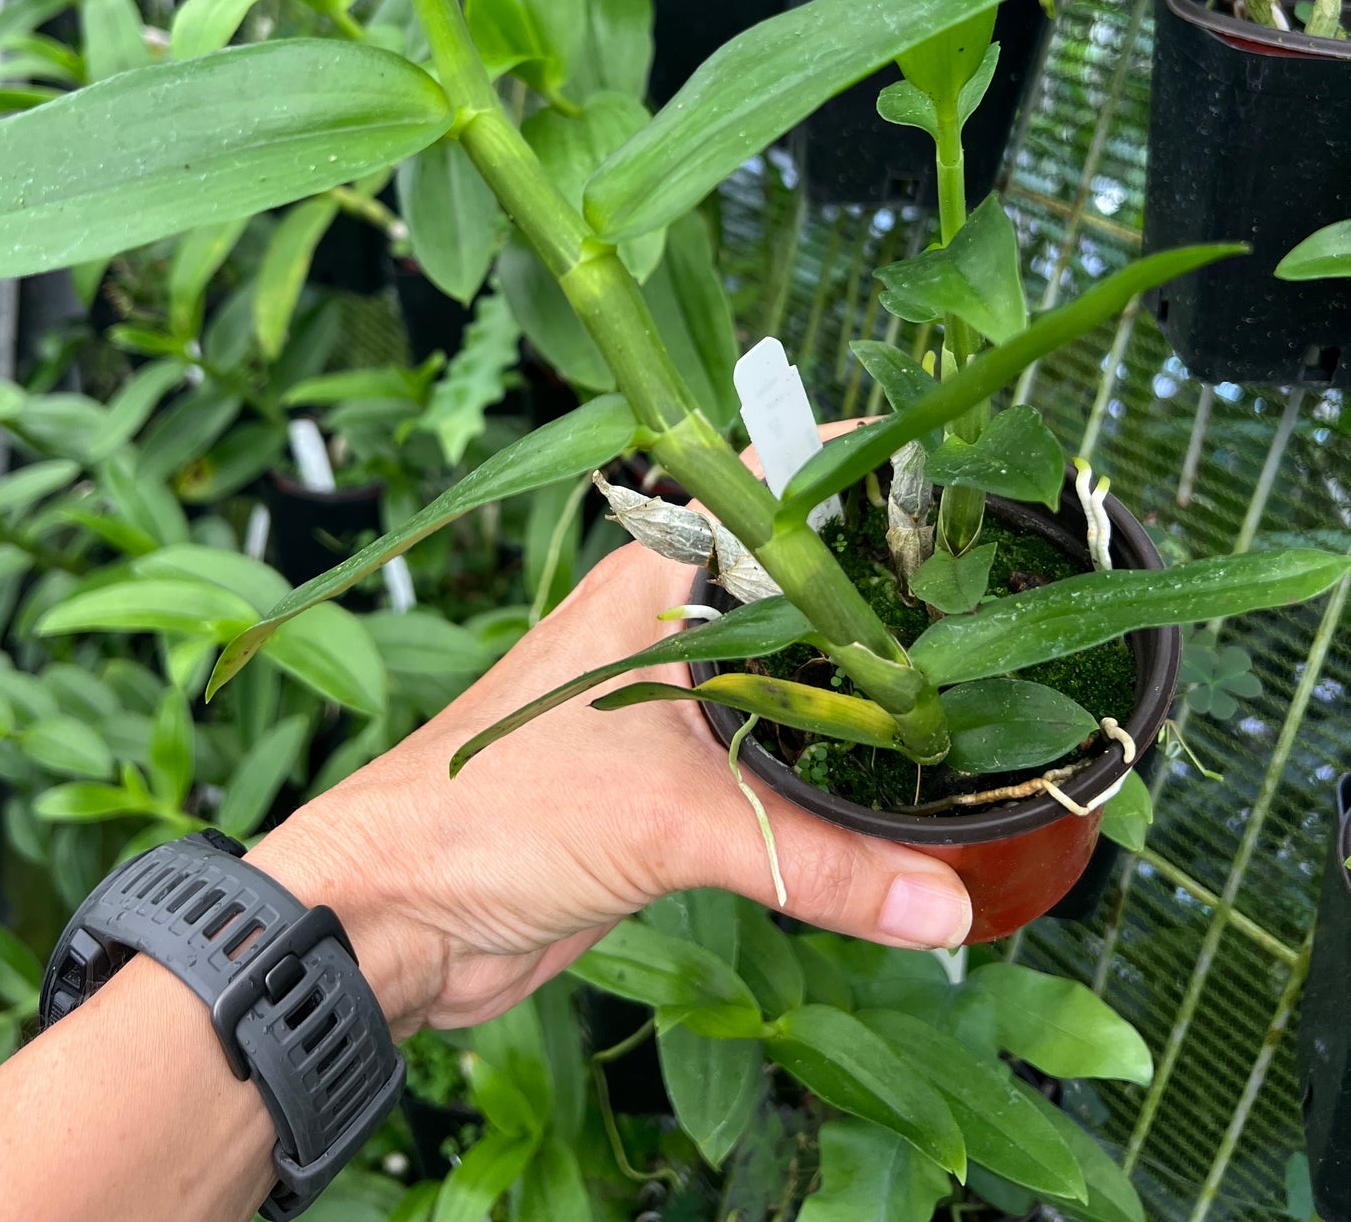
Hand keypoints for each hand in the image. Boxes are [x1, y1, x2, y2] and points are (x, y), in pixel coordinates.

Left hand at [254, 423, 972, 1032]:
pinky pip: (770, 766)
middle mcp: (665, 626)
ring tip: (971, 696)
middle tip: (996, 605)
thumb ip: (820, 862)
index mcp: (653, 581)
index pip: (768, 489)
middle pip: (794, 588)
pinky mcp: (668, 786)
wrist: (397, 917)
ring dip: (856, 695)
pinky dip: (828, 776)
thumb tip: (948, 900)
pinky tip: (894, 788)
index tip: (954, 485)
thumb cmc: (495, 818)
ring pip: (786, 681)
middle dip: (881, 597)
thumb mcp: (671, 822)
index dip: (854, 475)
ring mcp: (667, 706)